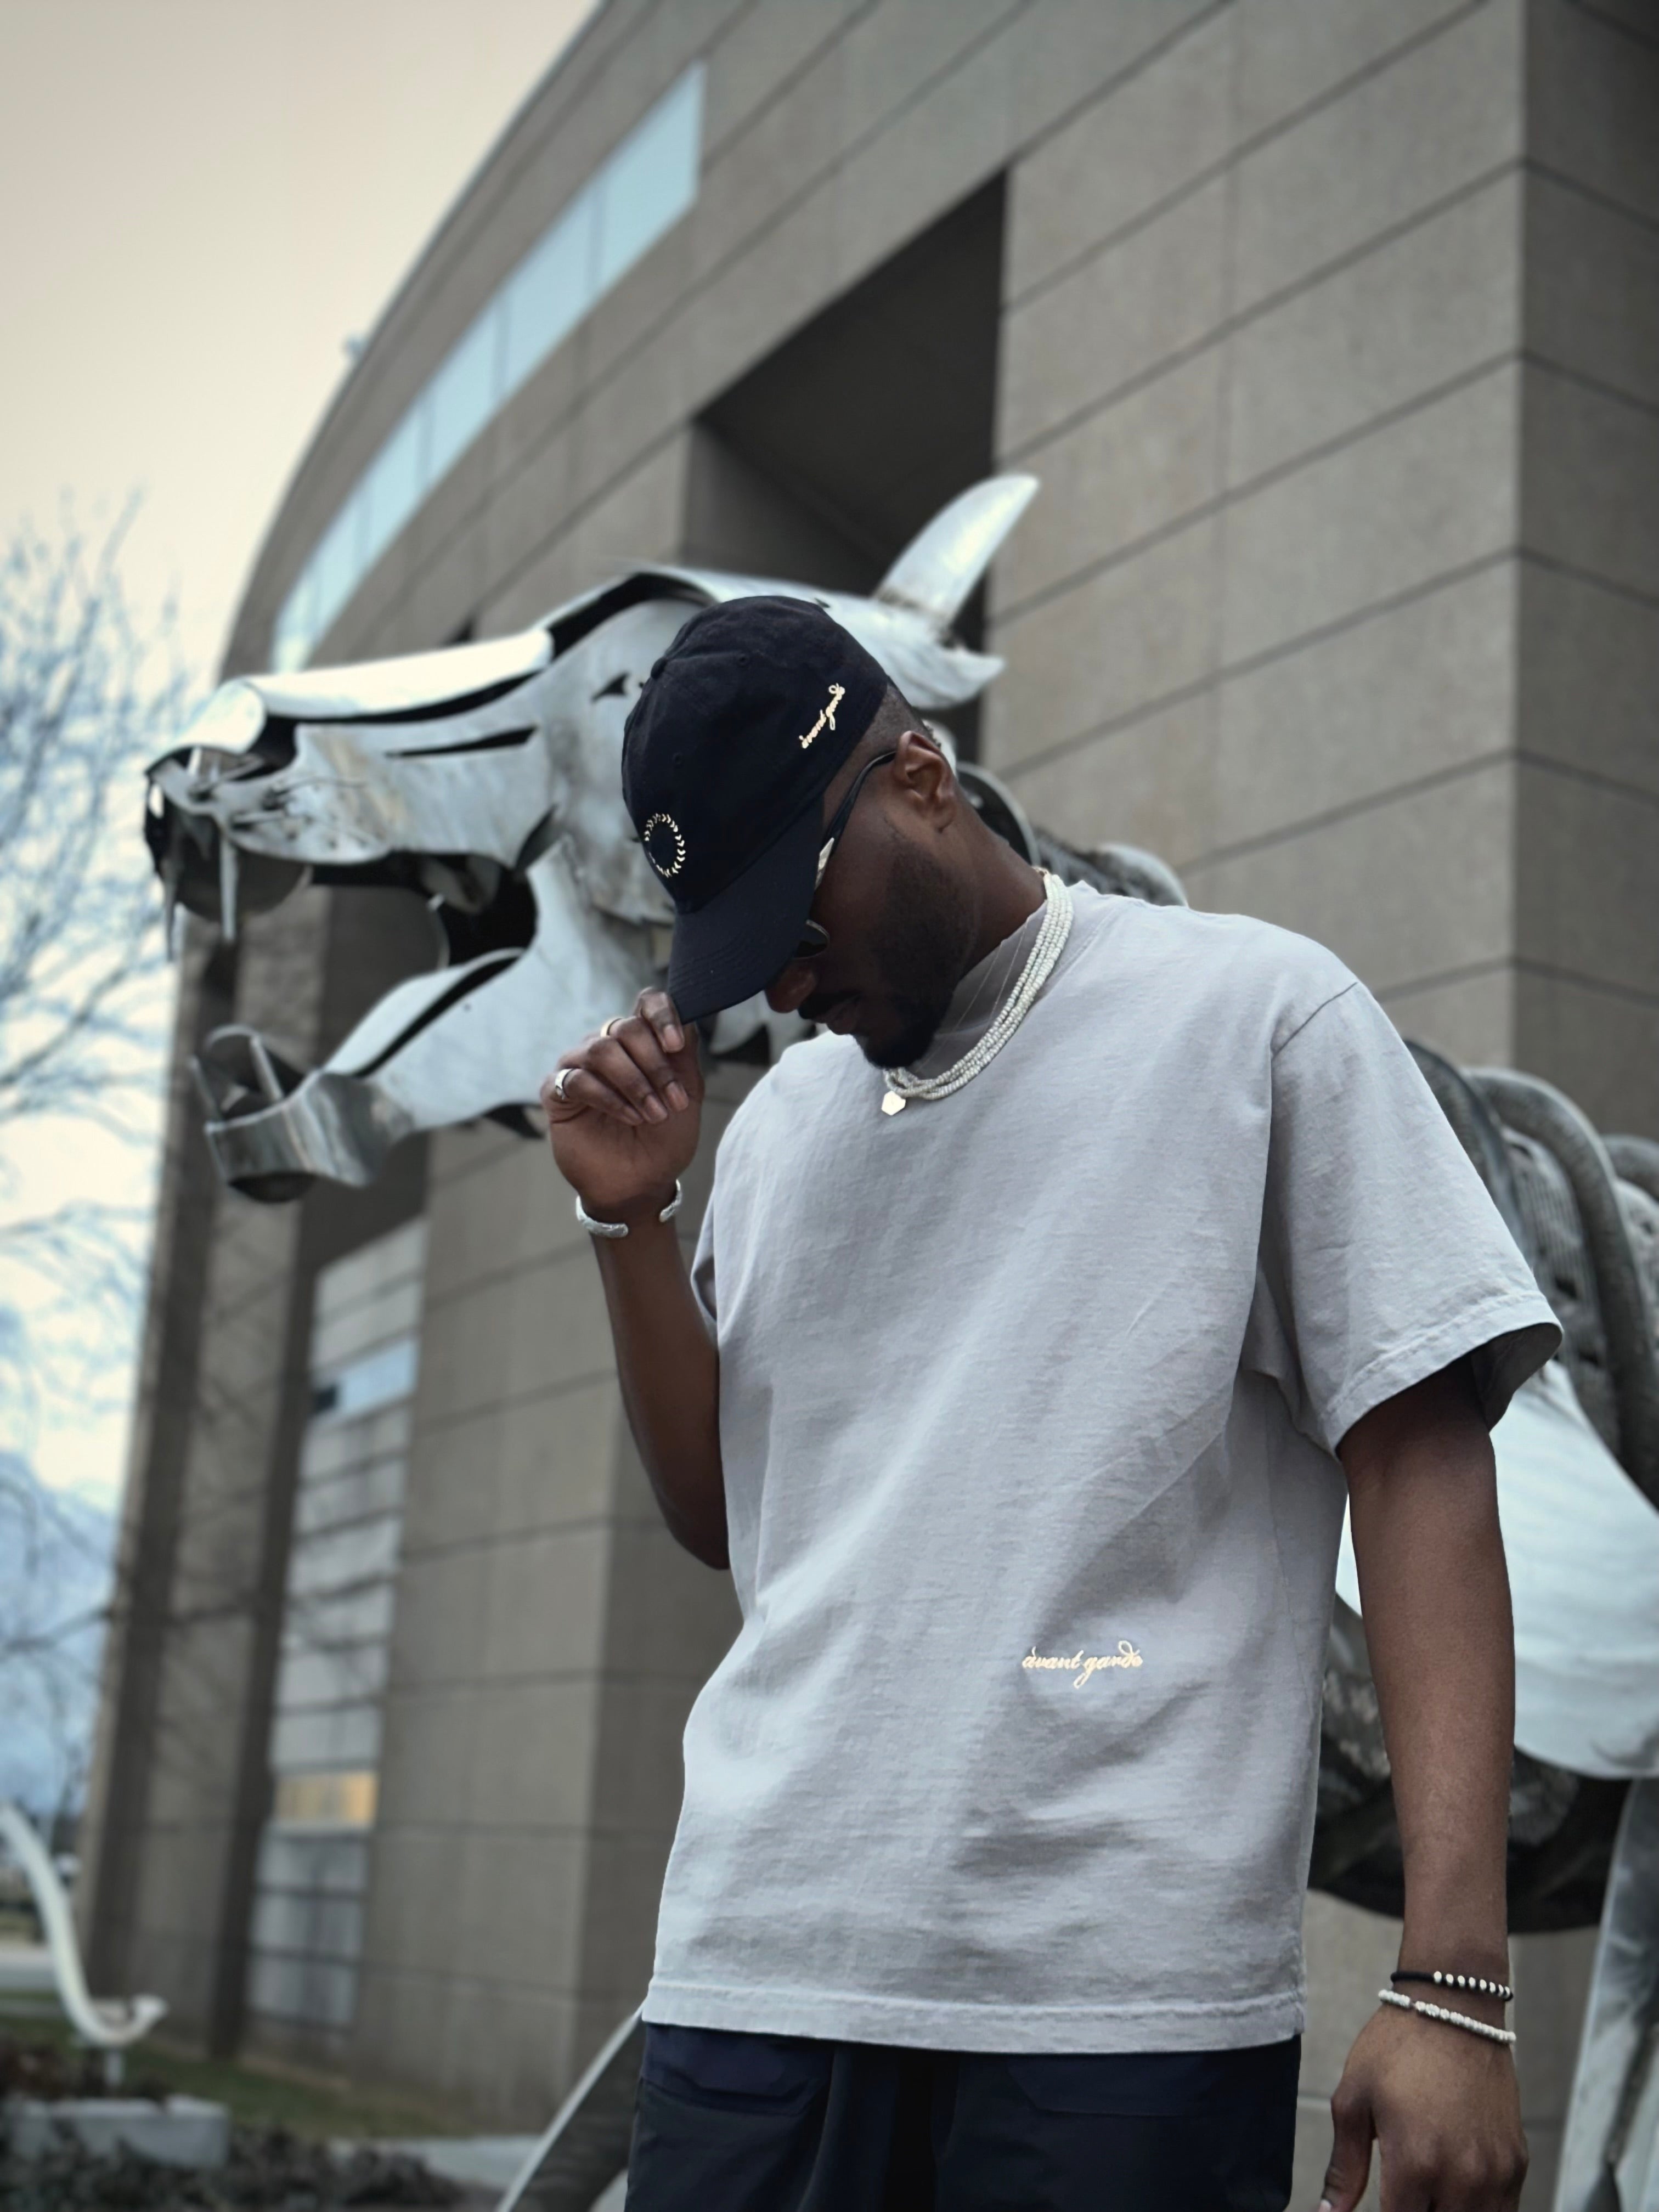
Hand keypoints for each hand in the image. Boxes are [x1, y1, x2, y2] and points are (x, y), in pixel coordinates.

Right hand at [541, 990, 701, 1224]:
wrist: (642, 1183)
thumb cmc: (664, 1139)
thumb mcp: (688, 1096)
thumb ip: (685, 1057)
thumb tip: (686, 1019)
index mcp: (640, 1042)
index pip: (647, 1002)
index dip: (662, 1015)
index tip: (676, 1044)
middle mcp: (607, 1046)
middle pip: (625, 1028)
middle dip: (654, 1064)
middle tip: (673, 1100)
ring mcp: (579, 1067)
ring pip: (600, 1050)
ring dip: (634, 1082)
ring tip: (652, 1114)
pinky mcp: (557, 1093)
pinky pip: (577, 1080)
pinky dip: (608, 1097)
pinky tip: (628, 1117)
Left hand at [1321, 2006, 1525, 2210]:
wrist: (1453, 2008)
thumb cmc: (1396, 2048)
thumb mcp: (1353, 2101)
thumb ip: (1344, 2168)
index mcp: (1415, 2164)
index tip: (1377, 2204)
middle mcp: (1462, 2177)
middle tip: (1402, 2191)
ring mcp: (1496, 2172)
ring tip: (1425, 2192)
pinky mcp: (1517, 2162)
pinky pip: (1504, 2210)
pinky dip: (1478, 2208)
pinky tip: (1454, 2190)